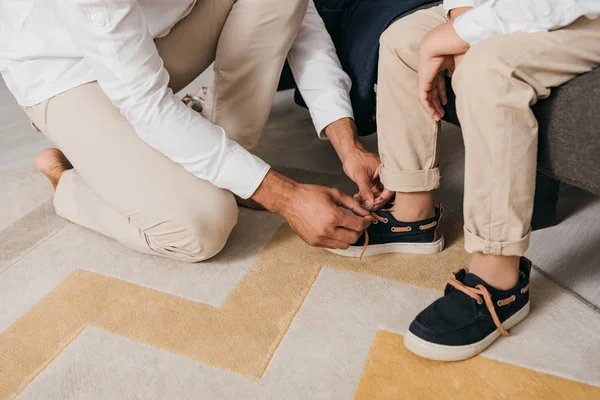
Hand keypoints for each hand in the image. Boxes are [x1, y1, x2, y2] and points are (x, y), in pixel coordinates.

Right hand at [251, 170, 372, 248]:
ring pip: (344, 245)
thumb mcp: (334, 194)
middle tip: (359, 223)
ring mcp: (319, 238)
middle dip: (360, 230)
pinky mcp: (313, 243)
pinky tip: (336, 231)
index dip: (366, 222)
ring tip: (348, 228)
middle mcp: (327, 230)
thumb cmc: (309, 194)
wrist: (290, 201)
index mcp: (333, 216)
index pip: (358, 226)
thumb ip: (352, 203)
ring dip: (350, 237)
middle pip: (353, 238)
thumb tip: (365, 212)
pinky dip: (338, 240)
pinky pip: (332, 246)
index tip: (367, 218)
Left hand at [324, 118, 392, 210]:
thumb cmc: (355, 159)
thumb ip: (365, 191)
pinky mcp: (372, 182)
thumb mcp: (360, 176)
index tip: (374, 206)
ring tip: (360, 201)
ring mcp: (378, 179)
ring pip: (377, 194)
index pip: (390, 190)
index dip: (383, 199)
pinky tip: (359, 197)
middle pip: (385, 194)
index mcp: (386, 172)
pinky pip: (372, 192)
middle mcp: (384, 176)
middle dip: (375, 201)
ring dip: (369, 200)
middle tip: (367, 206)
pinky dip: (366, 196)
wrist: (348, 153)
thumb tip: (369, 204)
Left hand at [418, 22, 469, 119]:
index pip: (438, 83)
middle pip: (433, 90)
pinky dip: (427, 106)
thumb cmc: (455, 49)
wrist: (442, 42)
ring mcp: (426, 77)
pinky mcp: (422, 81)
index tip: (446, 103)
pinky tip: (433, 113)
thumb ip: (461, 76)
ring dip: (433, 107)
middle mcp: (431, 72)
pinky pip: (423, 97)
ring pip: (428, 95)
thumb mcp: (462, 65)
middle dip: (437, 103)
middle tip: (441, 113)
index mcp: (440, 66)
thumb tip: (464, 87)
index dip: (442, 94)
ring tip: (438, 116)